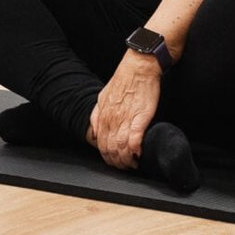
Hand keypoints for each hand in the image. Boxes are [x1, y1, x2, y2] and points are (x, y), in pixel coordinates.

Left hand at [88, 54, 162, 169]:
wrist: (138, 67)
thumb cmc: (124, 81)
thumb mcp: (103, 96)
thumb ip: (98, 115)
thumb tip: (94, 131)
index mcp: (103, 115)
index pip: (100, 143)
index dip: (107, 156)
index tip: (114, 162)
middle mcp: (112, 119)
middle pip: (109, 148)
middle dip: (117, 162)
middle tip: (125, 167)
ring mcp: (125, 118)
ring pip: (120, 147)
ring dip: (126, 160)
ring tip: (133, 164)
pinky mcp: (140, 117)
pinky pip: (134, 139)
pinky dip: (135, 150)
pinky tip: (138, 154)